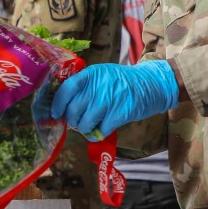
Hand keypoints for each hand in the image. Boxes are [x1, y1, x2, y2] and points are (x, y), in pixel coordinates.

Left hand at [51, 60, 179, 136]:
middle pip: (73, 110)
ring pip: (85, 123)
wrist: (152, 83)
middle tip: (77, 123)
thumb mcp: (102, 75)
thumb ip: (85, 85)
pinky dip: (98, 134)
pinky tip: (101, 131)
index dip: (57, 105)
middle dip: (72, 121)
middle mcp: (98, 86)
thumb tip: (64, 104)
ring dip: (85, 129)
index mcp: (91, 74)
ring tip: (90, 127)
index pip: (66, 90)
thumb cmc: (123, 82)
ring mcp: (109, 100)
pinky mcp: (120, 113)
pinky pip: (101, 130)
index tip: (56, 114)